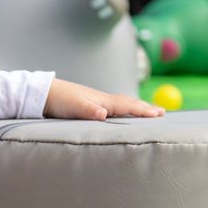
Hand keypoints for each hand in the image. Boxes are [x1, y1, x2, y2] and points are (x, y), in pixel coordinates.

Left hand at [43, 79, 165, 120]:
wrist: (45, 92)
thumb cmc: (59, 100)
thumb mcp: (73, 107)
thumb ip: (88, 111)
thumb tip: (103, 114)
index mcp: (102, 101)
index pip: (127, 106)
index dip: (143, 111)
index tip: (159, 114)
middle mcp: (102, 100)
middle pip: (129, 102)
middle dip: (146, 108)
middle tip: (162, 112)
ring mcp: (97, 101)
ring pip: (123, 103)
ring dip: (137, 106)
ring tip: (149, 110)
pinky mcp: (91, 104)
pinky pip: (115, 106)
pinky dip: (126, 108)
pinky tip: (123, 112)